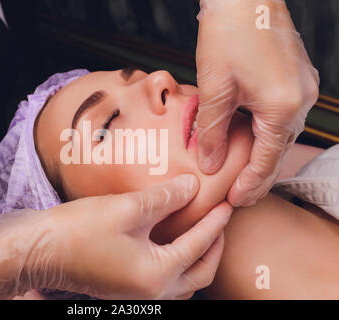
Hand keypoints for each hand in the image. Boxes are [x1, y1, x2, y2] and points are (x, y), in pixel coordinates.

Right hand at [0, 174, 232, 298]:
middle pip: (199, 275)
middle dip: (214, 248)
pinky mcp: (124, 289)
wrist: (41, 250)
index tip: (227, 204)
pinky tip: (172, 247)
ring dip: (198, 261)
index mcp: (155, 274)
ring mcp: (136, 295)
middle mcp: (151, 292)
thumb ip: (164, 198)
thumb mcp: (126, 208)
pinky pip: (165, 283)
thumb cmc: (80, 230)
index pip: (197, 246)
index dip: (214, 222)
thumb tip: (191, 187)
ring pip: (184, 284)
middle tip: (221, 223)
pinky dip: (178, 267)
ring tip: (203, 236)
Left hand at [196, 0, 319, 205]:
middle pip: (278, 151)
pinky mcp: (296, 78)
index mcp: (282, 107)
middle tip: (240, 196)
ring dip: (262, 156)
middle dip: (258, 176)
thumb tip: (210, 165)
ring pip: (280, 135)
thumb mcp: (214, 90)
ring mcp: (303, 88)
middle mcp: (300, 101)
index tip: (234, 200)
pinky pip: (282, 116)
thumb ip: (212, 132)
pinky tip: (250, 141)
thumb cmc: (227, 35)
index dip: (249, 184)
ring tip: (242, 175)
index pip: (265, 160)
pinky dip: (266, 134)